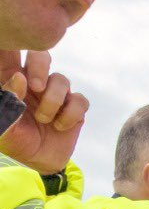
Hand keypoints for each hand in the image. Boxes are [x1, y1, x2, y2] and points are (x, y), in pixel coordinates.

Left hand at [0, 51, 87, 174]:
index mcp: (12, 79)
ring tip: (43, 120)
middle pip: (41, 56)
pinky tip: (60, 126)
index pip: (12, 53)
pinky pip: (80, 100)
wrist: (39, 161)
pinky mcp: (75, 108)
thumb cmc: (15, 140)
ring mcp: (56, 94)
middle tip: (36, 86)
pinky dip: (71, 114)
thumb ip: (7, 99)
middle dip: (40, 67)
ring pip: (62, 80)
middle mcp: (35, 82)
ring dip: (53, 101)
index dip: (15, 46)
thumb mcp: (3, 125)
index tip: (24, 70)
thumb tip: (20, 77)